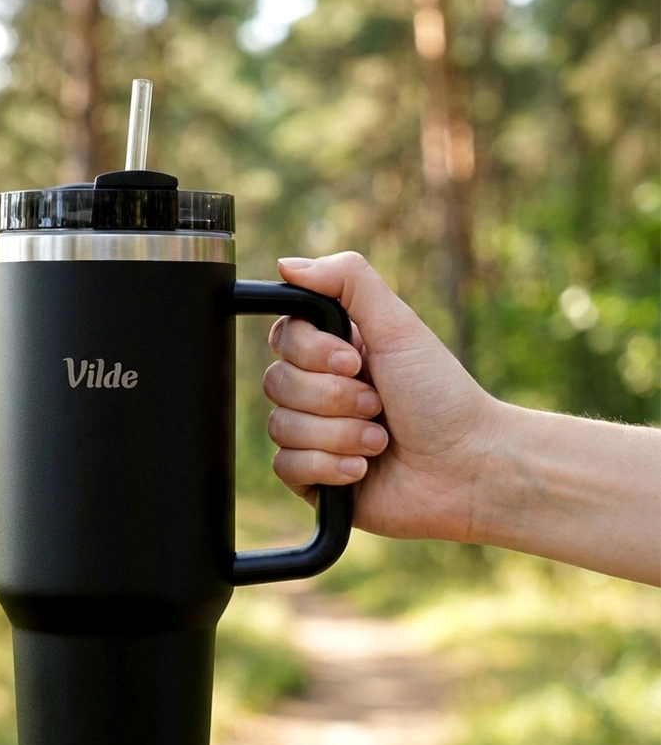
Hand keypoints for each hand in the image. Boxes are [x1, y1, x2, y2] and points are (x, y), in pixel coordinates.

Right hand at [265, 253, 497, 541]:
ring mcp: (313, 436)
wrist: (468, 468)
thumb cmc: (442, 397)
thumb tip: (287, 264)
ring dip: (338, 434)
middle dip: (333, 398)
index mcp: (335, 352)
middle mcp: (319, 391)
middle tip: (378, 404)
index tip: (355, 361)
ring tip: (380, 441)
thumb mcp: (399, 326)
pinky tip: (362, 469)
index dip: (312, 352)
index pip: (283, 338)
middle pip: (276, 382)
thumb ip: (347, 281)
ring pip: (280, 426)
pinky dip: (328, 466)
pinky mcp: (312, 479)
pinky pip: (285, 466)